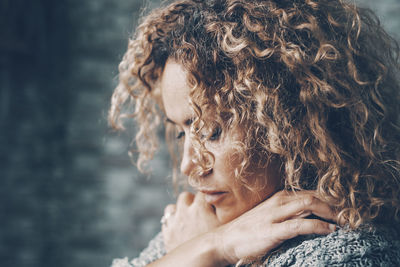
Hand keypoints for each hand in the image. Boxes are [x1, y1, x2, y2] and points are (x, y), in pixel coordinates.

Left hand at [162, 192, 221, 251]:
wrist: (196, 264)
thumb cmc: (217, 247)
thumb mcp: (225, 227)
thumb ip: (225, 210)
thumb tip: (226, 198)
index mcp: (200, 208)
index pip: (202, 191)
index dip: (206, 197)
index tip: (210, 203)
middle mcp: (184, 212)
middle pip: (185, 196)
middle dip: (191, 201)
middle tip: (199, 211)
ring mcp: (174, 223)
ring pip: (171, 207)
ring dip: (178, 211)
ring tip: (187, 218)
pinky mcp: (167, 234)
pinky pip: (165, 221)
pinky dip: (171, 222)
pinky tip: (179, 228)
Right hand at [216, 190, 336, 263]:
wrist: (225, 240)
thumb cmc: (249, 230)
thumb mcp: (270, 215)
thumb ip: (289, 213)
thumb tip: (311, 216)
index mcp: (280, 197)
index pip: (312, 193)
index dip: (332, 200)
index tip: (347, 210)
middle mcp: (280, 201)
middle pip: (315, 196)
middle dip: (337, 206)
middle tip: (353, 217)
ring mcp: (276, 214)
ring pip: (310, 205)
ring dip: (332, 213)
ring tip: (347, 223)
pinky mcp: (273, 230)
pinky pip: (300, 225)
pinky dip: (319, 226)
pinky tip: (330, 231)